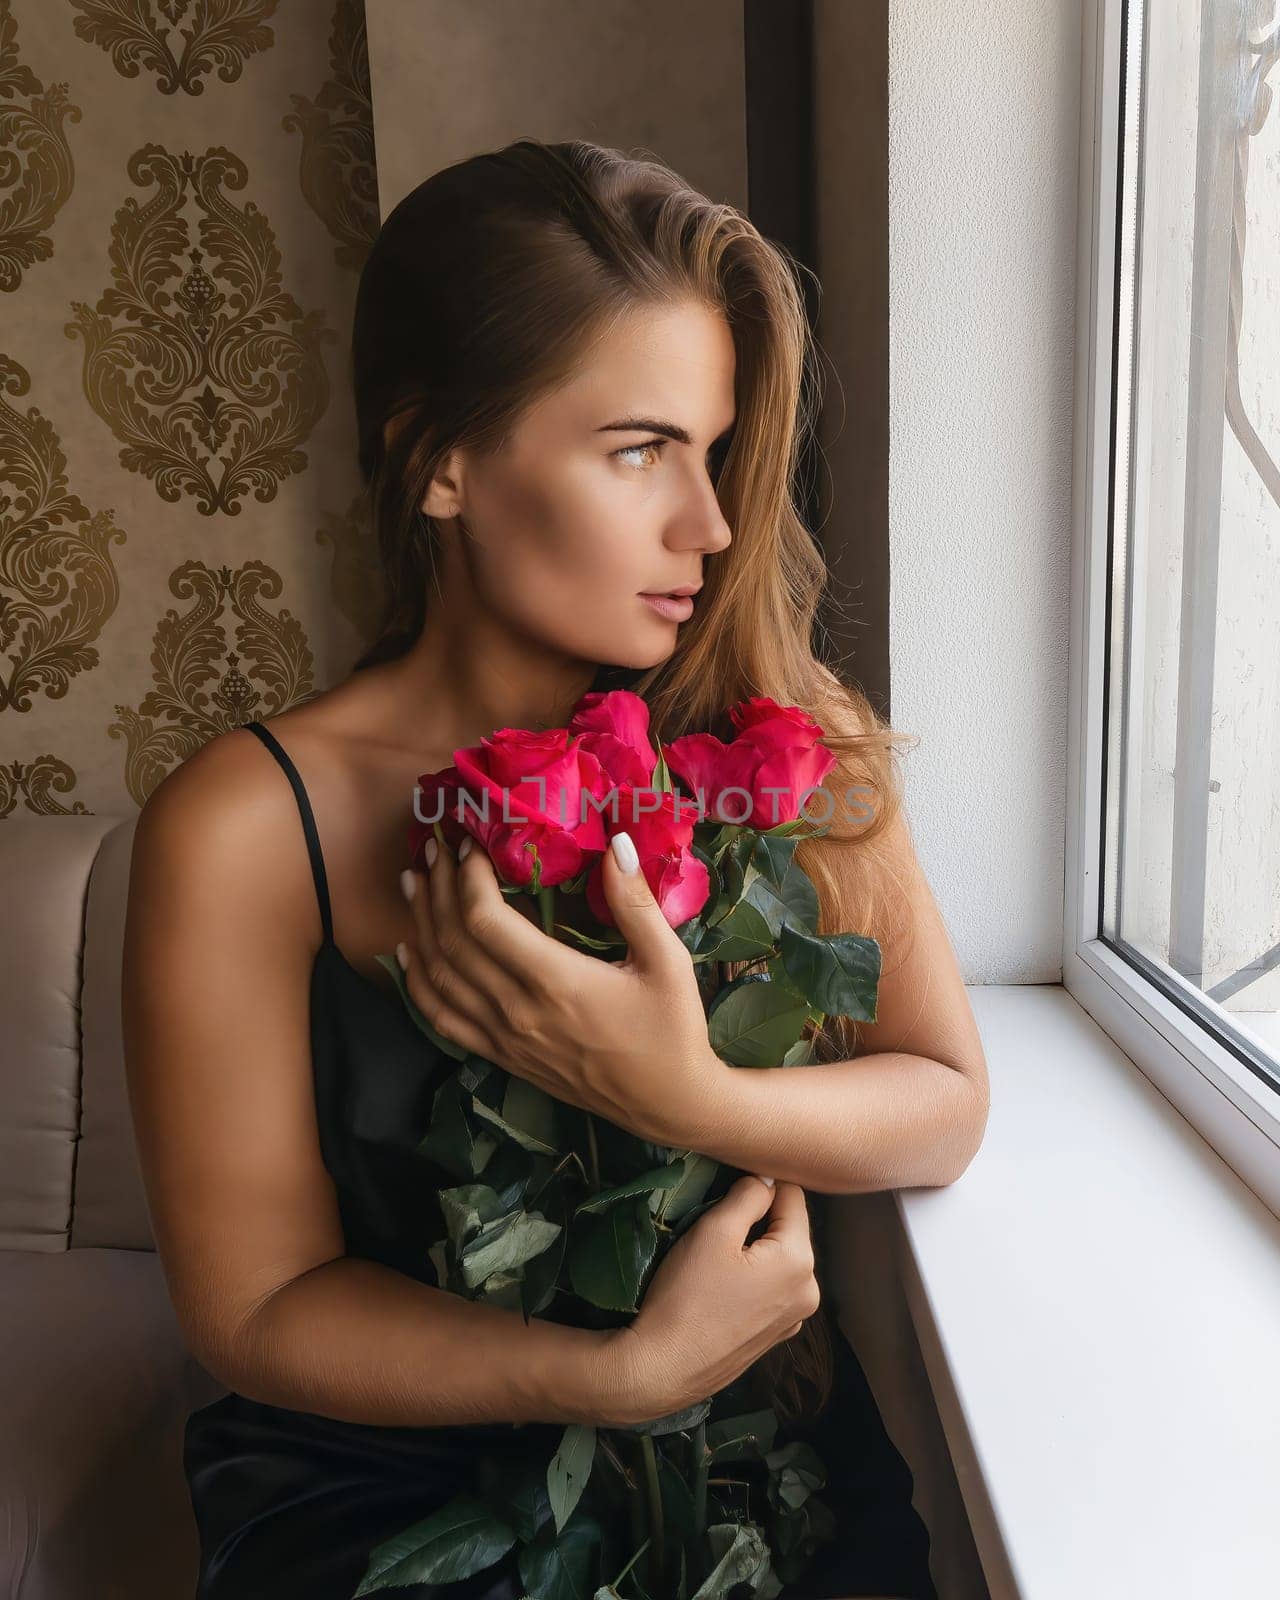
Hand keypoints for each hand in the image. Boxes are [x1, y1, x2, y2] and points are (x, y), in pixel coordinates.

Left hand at [396, 832, 729, 1144]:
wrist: (668, 1104)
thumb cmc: (672, 1030)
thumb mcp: (668, 962)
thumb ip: (636, 903)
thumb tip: (618, 843)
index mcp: (557, 983)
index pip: (486, 920)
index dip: (468, 876)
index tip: (471, 843)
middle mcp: (519, 1012)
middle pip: (453, 941)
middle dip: (439, 888)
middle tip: (434, 849)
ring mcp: (505, 1038)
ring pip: (440, 976)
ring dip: (421, 924)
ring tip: (414, 883)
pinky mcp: (502, 1056)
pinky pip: (443, 1018)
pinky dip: (418, 982)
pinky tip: (408, 953)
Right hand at [599, 1175, 820, 1425]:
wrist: (663, 1369)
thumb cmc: (686, 1295)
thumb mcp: (714, 1231)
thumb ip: (749, 1195)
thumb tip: (768, 1179)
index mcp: (800, 1261)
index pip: (793, 1197)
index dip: (761, 1184)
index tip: (730, 1186)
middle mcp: (809, 1291)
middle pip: (789, 1230)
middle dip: (759, 1218)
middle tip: (716, 1222)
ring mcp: (793, 1320)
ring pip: (779, 1260)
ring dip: (755, 1249)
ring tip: (716, 1255)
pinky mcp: (774, 1337)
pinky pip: (771, 1290)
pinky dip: (753, 1278)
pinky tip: (722, 1286)